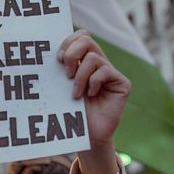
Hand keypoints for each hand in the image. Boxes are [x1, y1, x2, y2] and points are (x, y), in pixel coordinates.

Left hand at [57, 30, 129, 151]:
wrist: (87, 137)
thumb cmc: (72, 114)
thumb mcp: (62, 88)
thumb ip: (61, 69)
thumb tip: (51, 52)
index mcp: (84, 61)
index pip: (79, 36)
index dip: (67, 42)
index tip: (58, 59)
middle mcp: (98, 63)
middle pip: (86, 39)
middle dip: (72, 53)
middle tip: (66, 74)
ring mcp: (110, 72)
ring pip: (93, 57)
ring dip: (79, 76)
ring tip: (76, 93)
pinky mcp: (122, 83)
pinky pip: (105, 71)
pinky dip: (93, 82)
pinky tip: (90, 95)